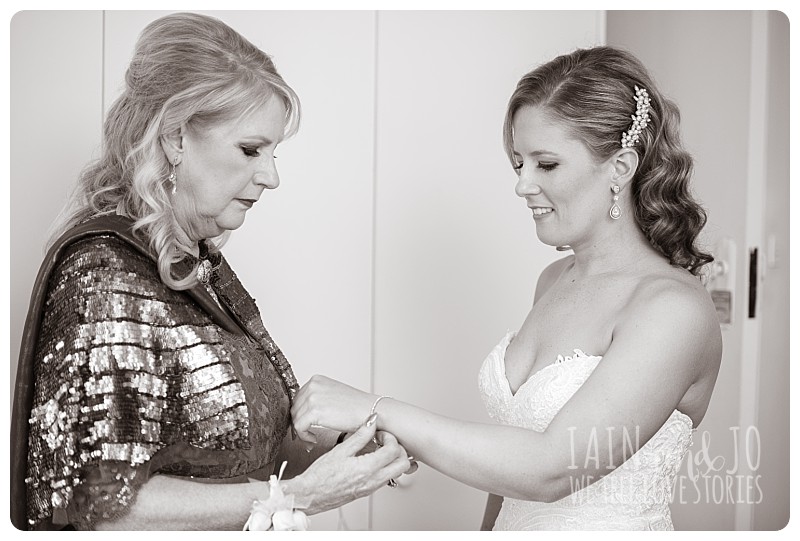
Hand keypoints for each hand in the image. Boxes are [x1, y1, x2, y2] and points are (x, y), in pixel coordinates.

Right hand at [288, 413, 410, 514]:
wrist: (310, 496)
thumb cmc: (320, 476)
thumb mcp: (340, 450)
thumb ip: (359, 435)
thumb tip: (372, 421)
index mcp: (368, 468)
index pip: (394, 450)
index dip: (389, 437)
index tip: (378, 433)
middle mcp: (374, 480)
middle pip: (403, 464)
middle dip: (398, 448)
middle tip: (384, 440)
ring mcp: (372, 487)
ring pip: (397, 472)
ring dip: (393, 458)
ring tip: (378, 448)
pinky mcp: (368, 491)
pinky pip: (386, 478)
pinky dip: (386, 467)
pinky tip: (371, 459)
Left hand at [291, 375, 376, 444]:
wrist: (372, 411)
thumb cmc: (357, 407)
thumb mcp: (333, 395)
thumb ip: (318, 399)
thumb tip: (303, 411)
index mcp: (317, 380)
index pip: (298, 399)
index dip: (301, 414)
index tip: (306, 425)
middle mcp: (313, 385)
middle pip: (294, 408)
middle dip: (300, 423)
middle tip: (307, 434)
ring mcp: (312, 397)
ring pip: (295, 419)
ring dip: (302, 432)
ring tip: (312, 438)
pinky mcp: (314, 411)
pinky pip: (299, 427)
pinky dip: (304, 437)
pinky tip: (313, 440)